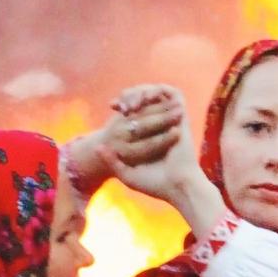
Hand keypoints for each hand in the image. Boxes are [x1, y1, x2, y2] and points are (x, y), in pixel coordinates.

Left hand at [106, 87, 224, 240]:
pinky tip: (143, 100)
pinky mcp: (180, 116)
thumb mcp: (127, 174)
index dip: (123, 103)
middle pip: (145, 99)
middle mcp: (161, 125)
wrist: (178, 185)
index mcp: (150, 137)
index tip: (112, 106)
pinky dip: (156, 90)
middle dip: (130, 96)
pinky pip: (171, 92)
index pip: (136, 112)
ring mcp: (171, 119)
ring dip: (141, 91)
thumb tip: (97, 148)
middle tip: (120, 106)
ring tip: (130, 104)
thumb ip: (112, 162)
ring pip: (157, 92)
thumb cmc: (155, 184)